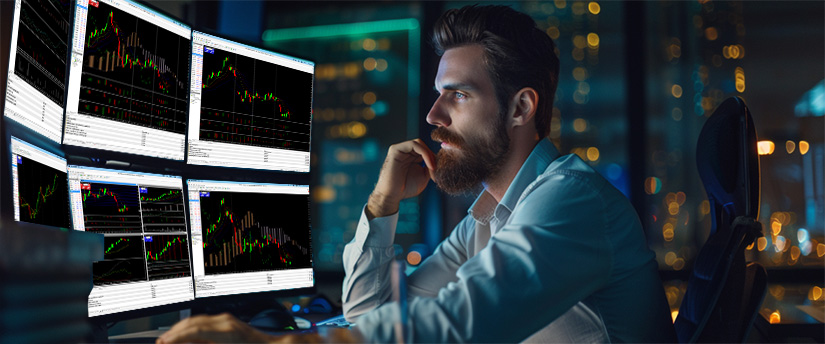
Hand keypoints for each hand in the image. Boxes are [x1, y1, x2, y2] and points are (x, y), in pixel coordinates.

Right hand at [156, 313, 275, 343]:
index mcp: (227, 333)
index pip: (195, 332)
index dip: (177, 338)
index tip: (163, 343)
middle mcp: (226, 322)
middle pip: (193, 323)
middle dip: (175, 333)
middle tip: (161, 343)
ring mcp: (227, 319)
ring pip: (197, 320)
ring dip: (181, 329)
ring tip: (168, 339)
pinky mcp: (227, 320)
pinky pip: (204, 321)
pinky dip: (191, 327)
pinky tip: (184, 335)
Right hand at [368, 138, 435, 217]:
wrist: (392, 196)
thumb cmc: (406, 188)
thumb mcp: (423, 176)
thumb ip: (430, 166)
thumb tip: (439, 160)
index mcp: (411, 156)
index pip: (426, 149)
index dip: (435, 158)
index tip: (440, 172)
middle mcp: (405, 151)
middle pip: (423, 145)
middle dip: (433, 156)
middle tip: (437, 169)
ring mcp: (400, 149)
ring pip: (419, 143)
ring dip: (429, 155)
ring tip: (433, 168)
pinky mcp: (395, 150)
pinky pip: (414, 145)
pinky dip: (425, 153)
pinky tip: (429, 165)